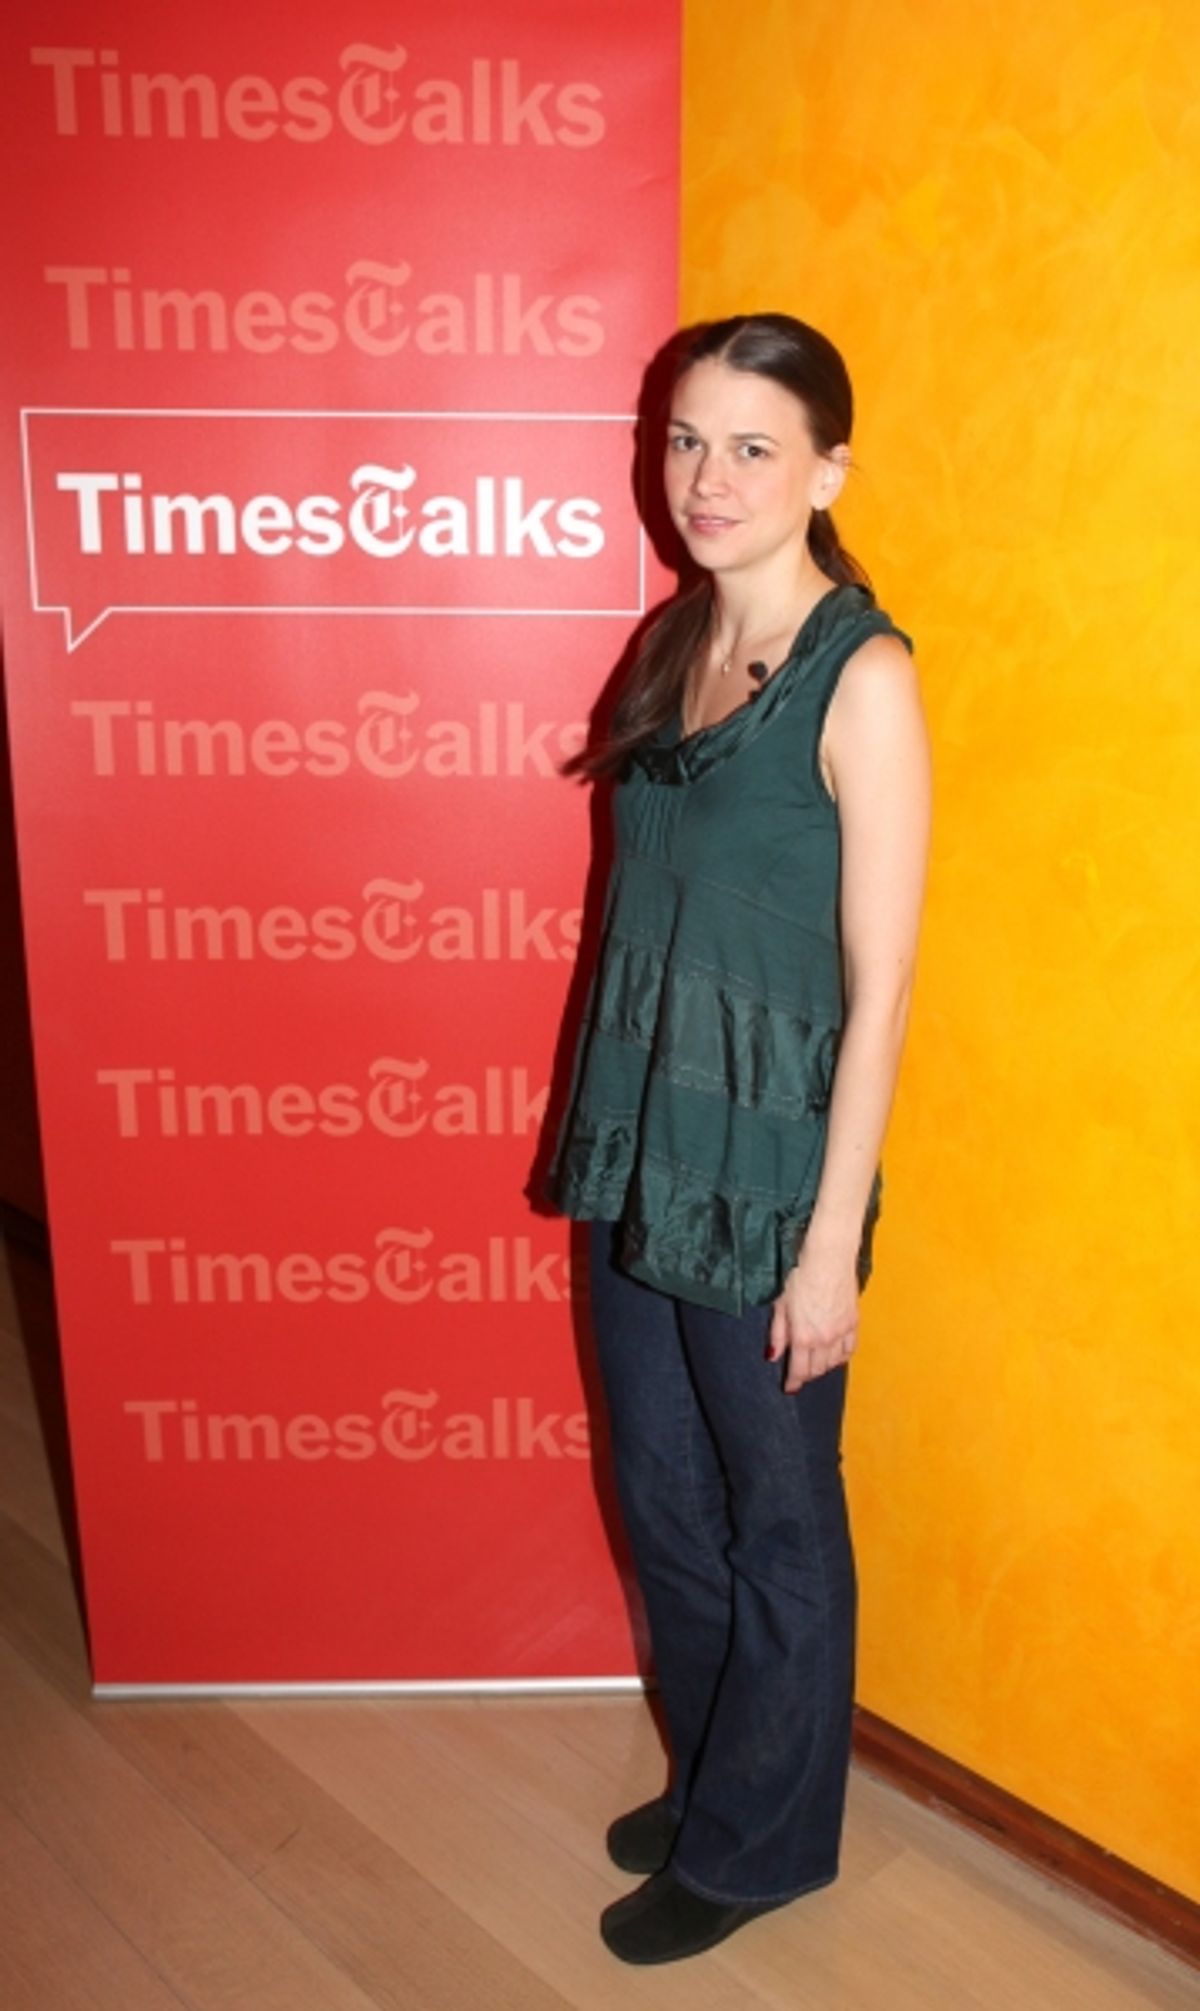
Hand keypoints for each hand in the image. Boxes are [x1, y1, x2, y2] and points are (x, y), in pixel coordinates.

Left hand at [768, 1236, 859, 1390]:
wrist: (828, 1257)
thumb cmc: (800, 1275)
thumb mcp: (780, 1304)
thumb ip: (777, 1334)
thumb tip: (773, 1356)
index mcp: (803, 1336)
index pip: (799, 1371)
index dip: (793, 1382)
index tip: (789, 1388)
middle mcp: (824, 1339)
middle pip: (817, 1370)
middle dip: (807, 1374)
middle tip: (799, 1370)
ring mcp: (841, 1332)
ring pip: (834, 1362)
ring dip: (823, 1366)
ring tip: (815, 1362)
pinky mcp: (853, 1322)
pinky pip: (849, 1349)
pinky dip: (841, 1356)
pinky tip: (835, 1354)